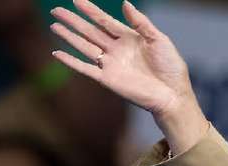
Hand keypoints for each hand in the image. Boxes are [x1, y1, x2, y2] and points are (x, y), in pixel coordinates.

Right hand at [49, 0, 204, 147]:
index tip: (77, 0)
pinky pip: (85, 68)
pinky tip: (57, 53)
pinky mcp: (107, 79)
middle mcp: (117, 50)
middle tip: (56, 9)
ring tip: (54, 25)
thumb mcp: (159, 39)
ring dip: (69, 36)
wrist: (172, 94)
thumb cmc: (171, 67)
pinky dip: (71, 61)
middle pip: (90, 31)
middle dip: (73, 20)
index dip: (91, 10)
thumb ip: (141, 22)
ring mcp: (111, 64)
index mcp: (129, 38)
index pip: (105, 21)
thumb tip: (125, 3)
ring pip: (84, 46)